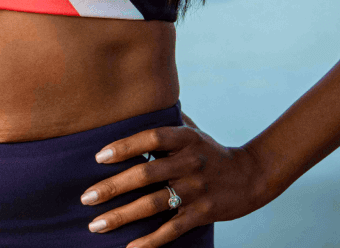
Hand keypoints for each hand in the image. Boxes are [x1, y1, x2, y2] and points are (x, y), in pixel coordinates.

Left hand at [79, 121, 272, 246]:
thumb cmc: (211, 151)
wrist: (253, 175)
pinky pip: (172, 229)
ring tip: (96, 225)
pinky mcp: (202, 213)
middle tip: (86, 197)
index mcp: (186, 138)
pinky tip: (129, 247)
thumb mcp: (193, 131)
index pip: (152, 138)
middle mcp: (191, 163)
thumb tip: (133, 106)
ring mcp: (197, 190)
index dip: (125, 146)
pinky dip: (150, 241)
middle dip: (113, 187)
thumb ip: (166, 122)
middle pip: (146, 174)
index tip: (99, 157)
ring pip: (154, 205)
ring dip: (122, 216)